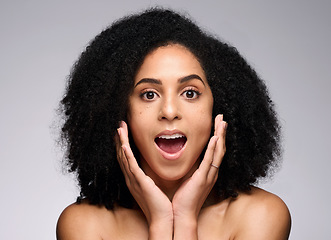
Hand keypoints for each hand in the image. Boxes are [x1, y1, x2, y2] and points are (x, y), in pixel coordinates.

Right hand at [116, 121, 172, 237]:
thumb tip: (156, 168)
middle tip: (119, 125)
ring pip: (124, 157)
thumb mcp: (154, 187)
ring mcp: (134, 180)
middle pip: (122, 155)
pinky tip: (124, 145)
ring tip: (120, 129)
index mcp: (135, 179)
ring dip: (121, 142)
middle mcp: (131, 178)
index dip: (124, 144)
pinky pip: (131, 166)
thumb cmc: (160, 204)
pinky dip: (127, 154)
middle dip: (120, 140)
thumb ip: (152, 177)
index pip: (126, 158)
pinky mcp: (140, 182)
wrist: (163, 219)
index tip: (124, 132)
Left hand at [172, 114, 226, 237]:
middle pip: (219, 148)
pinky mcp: (202, 178)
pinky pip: (209, 161)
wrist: (182, 215)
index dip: (217, 137)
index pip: (215, 151)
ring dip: (220, 136)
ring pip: (217, 151)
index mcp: (207, 172)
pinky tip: (215, 137)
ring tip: (222, 122)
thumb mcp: (188, 180)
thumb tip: (187, 158)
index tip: (217, 124)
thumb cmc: (183, 199)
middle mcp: (211, 173)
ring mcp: (208, 175)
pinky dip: (213, 148)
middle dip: (221, 132)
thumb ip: (191, 169)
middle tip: (222, 118)